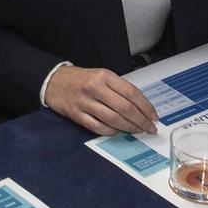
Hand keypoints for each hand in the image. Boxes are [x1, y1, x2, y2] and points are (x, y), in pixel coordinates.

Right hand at [44, 65, 159, 135]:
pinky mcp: (76, 114)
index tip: (154, 116)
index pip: (131, 92)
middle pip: (125, 108)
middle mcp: (96, 88)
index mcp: (104, 76)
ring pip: (114, 119)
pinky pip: (98, 127)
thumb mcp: (101, 75)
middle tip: (150, 128)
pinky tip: (119, 132)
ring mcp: (85, 102)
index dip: (146, 106)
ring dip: (129, 128)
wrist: (54, 81)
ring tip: (138, 131)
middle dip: (141, 121)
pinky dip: (112, 132)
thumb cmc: (81, 79)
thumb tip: (140, 107)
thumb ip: (118, 88)